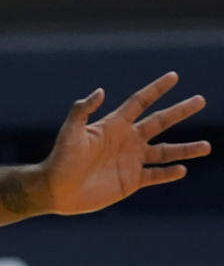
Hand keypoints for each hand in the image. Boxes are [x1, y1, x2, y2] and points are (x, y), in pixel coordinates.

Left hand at [42, 72, 209, 216]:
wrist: (58, 189)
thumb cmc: (61, 157)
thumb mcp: (70, 131)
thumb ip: (82, 110)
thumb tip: (100, 91)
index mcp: (114, 124)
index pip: (140, 101)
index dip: (157, 89)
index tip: (174, 76)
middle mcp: (126, 139)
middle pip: (159, 121)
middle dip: (180, 111)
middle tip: (200, 100)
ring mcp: (130, 160)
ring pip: (164, 152)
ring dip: (185, 149)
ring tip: (207, 146)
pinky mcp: (131, 181)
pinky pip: (155, 175)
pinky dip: (169, 173)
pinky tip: (183, 170)